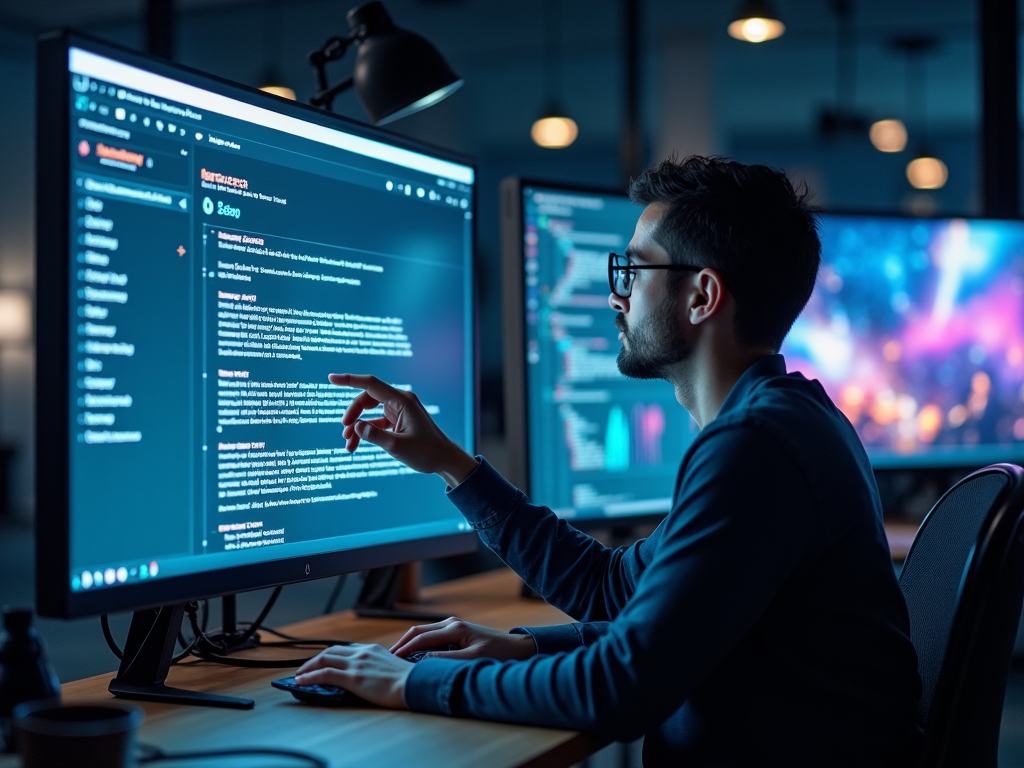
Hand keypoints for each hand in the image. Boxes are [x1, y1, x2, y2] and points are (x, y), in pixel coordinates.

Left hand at [295, 643, 411, 708]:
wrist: (415, 684)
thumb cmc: (409, 681)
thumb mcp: (392, 668)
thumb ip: (378, 667)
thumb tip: (370, 676)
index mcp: (373, 649)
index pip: (345, 649)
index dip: (331, 655)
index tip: (323, 661)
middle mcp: (363, 652)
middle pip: (331, 651)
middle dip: (315, 659)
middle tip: (305, 668)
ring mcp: (357, 664)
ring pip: (324, 659)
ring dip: (308, 667)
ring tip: (299, 676)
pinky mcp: (353, 677)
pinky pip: (325, 674)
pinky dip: (310, 676)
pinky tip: (302, 681)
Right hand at [329, 373, 478, 486]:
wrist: (444, 460)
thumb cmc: (427, 452)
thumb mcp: (399, 447)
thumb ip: (376, 436)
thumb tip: (356, 427)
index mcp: (402, 401)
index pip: (371, 384)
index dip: (350, 380)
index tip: (331, 378)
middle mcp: (400, 402)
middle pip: (367, 398)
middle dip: (353, 413)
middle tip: (344, 431)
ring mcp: (398, 411)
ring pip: (369, 411)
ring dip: (357, 425)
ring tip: (347, 443)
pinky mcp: (397, 421)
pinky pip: (375, 421)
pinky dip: (365, 431)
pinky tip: (355, 445)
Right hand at [390, 617, 536, 661]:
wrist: (516, 648)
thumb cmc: (498, 654)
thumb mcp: (473, 659)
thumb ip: (447, 659)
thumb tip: (422, 660)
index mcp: (453, 628)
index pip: (420, 637)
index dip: (404, 649)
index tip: (390, 660)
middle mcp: (451, 623)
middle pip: (418, 630)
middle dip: (402, 643)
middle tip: (387, 658)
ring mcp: (452, 625)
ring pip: (423, 632)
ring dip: (409, 642)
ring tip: (396, 657)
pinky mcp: (455, 631)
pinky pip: (431, 635)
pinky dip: (419, 642)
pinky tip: (413, 654)